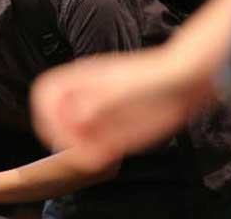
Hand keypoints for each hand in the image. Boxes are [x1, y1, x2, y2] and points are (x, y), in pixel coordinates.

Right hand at [31, 48, 207, 166]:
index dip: (46, 114)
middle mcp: (86, 96)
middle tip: (77, 147)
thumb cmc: (154, 76)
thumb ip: (96, 102)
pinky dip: (95, 155)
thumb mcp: (122, 87)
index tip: (59, 130)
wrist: (185, 81)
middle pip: (55, 117)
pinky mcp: (114, 129)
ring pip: (73, 135)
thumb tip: (75, 117)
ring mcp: (99, 113)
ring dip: (77, 148)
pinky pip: (94, 146)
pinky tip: (111, 155)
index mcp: (82, 79)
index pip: (46, 93)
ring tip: (98, 153)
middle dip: (60, 135)